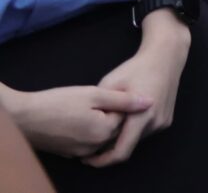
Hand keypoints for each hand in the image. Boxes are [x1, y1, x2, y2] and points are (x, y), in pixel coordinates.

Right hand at [3, 85, 148, 159]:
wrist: (23, 118)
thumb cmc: (57, 103)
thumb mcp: (93, 94)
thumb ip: (124, 100)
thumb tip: (150, 102)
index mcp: (103, 133)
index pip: (124, 116)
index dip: (118, 100)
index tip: (110, 90)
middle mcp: (94, 147)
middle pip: (114, 127)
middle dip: (111, 112)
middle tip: (96, 97)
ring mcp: (79, 152)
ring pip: (100, 134)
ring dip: (99, 120)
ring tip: (85, 105)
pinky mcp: (68, 152)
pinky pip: (87, 140)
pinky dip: (87, 128)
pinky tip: (76, 115)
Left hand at [84, 18, 187, 166]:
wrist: (166, 57)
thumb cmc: (135, 69)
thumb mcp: (111, 84)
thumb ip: (102, 109)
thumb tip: (88, 130)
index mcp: (142, 116)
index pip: (121, 152)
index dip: (102, 161)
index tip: (86, 159)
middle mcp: (155, 123)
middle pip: (126, 145)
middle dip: (108, 146)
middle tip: (90, 140)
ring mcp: (163, 122)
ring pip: (135, 139)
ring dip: (121, 136)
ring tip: (108, 124)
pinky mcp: (166, 120)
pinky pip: (144, 132)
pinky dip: (132, 130)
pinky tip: (124, 117)